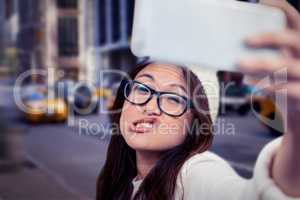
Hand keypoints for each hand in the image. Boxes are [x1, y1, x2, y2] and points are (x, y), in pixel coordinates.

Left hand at [239, 0, 299, 136]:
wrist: (298, 110)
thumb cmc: (284, 83)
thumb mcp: (276, 66)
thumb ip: (262, 56)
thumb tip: (233, 52)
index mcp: (297, 44)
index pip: (293, 19)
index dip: (279, 7)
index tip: (261, 1)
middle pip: (292, 39)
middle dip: (269, 37)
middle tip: (246, 40)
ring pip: (286, 64)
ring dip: (261, 64)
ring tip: (242, 65)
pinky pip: (287, 89)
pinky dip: (269, 87)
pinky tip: (255, 88)